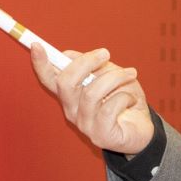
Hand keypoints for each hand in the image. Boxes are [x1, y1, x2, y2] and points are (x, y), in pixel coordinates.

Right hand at [30, 43, 154, 154]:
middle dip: (86, 62)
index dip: (40, 63)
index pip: (49, 79)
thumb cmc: (125, 100)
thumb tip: (67, 54)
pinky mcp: (100, 135)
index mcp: (71, 95)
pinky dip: (125, 97)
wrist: (144, 127)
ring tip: (130, 74)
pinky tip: (132, 99)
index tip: (36, 45)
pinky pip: (109, 108)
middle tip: (105, 53)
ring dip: (115, 77)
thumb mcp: (110, 75)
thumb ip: (91, 66)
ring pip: (92, 93)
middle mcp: (72, 110)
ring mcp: (84, 125)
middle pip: (66, 83)